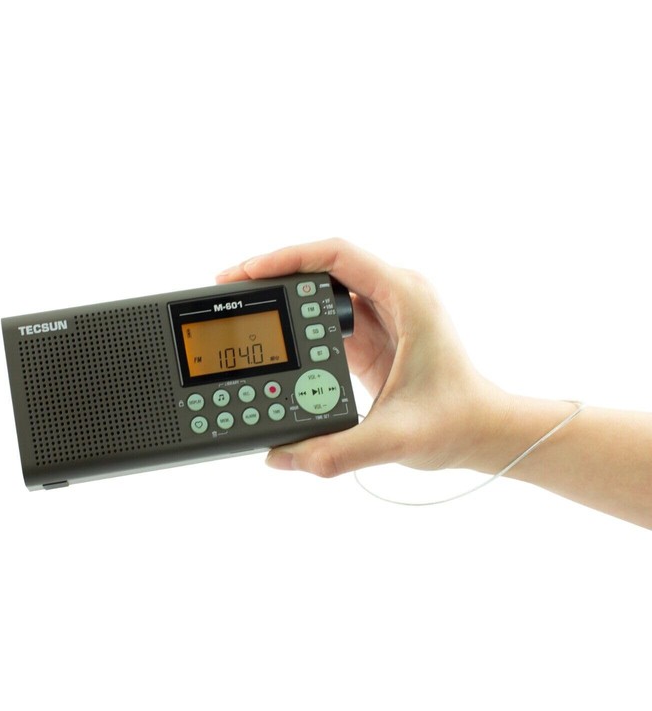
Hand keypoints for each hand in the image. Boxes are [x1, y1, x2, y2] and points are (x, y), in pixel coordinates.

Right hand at [217, 238, 509, 476]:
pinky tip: (268, 333)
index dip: (286, 257)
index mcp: (404, 296)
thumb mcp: (395, 438)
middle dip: (273, 272)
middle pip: (321, 265)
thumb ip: (338, 450)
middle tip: (229, 286)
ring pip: (320, 288)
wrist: (481, 431)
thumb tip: (283, 455)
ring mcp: (380, 313)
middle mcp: (392, 295)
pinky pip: (322, 315)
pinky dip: (293, 320)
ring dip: (280, 293)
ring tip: (240, 304)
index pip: (336, 255)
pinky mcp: (369, 335)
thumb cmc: (455, 422)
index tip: (247, 273)